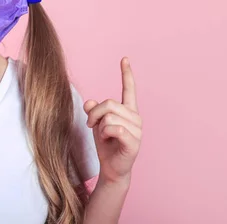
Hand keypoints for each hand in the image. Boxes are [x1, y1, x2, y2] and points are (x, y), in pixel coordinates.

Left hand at [84, 57, 141, 184]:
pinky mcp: (134, 141)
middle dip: (94, 113)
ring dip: (99, 126)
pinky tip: (109, 140)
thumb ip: (93, 111)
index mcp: (128, 110)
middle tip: (91, 125)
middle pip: (109, 103)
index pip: (129, 89)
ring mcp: (137, 129)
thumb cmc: (105, 145)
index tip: (124, 58)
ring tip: (103, 135)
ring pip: (109, 116)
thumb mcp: (96, 124)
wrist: (111, 168)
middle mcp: (135, 117)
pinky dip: (105, 133)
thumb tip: (89, 102)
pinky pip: (114, 128)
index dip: (126, 73)